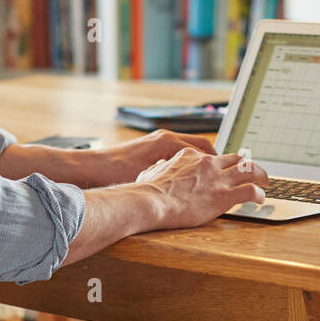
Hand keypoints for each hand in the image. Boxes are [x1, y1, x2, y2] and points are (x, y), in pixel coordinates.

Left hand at [96, 129, 215, 184]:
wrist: (93, 167)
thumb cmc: (118, 172)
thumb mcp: (151, 177)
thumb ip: (175, 176)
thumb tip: (195, 183)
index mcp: (167, 142)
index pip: (203, 147)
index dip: (217, 160)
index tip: (227, 171)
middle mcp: (164, 137)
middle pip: (198, 145)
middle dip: (211, 159)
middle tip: (223, 173)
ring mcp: (156, 141)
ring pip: (187, 148)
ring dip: (198, 160)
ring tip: (206, 177)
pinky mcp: (149, 147)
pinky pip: (175, 151)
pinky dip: (184, 161)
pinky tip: (183, 177)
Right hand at [136, 147, 269, 229]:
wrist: (152, 201)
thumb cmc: (147, 190)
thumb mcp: (151, 171)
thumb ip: (159, 169)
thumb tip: (155, 169)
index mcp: (191, 156)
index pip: (213, 155)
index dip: (222, 163)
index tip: (226, 168)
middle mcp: (208, 163)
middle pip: (236, 158)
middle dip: (246, 164)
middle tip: (253, 171)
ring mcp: (217, 178)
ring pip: (249, 170)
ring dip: (260, 175)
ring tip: (266, 181)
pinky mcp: (224, 195)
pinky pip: (250, 190)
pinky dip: (259, 193)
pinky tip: (260, 198)